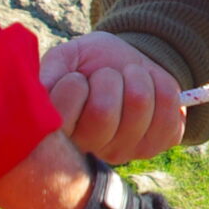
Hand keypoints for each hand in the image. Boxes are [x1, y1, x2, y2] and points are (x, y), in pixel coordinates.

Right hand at [41, 32, 183, 163]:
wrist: (132, 64)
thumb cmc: (91, 63)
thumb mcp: (67, 59)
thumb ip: (50, 71)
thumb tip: (40, 89)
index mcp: (63, 132)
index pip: (61, 116)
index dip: (72, 86)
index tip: (78, 77)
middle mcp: (94, 149)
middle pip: (102, 111)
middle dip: (108, 77)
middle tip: (108, 74)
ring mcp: (129, 150)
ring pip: (139, 103)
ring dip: (137, 77)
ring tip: (130, 77)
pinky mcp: (161, 143)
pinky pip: (169, 109)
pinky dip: (162, 85)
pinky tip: (151, 89)